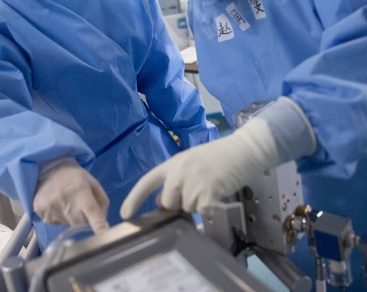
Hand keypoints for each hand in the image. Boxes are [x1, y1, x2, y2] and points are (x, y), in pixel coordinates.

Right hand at [33, 159, 108, 232]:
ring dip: (70, 218)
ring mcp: (50, 205)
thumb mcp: (93, 184)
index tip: (103, 233)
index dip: (98, 224)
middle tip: (80, 206)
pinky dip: (58, 218)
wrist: (49, 168)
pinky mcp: (39, 211)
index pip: (91, 210)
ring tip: (66, 203)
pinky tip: (57, 205)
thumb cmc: (75, 178)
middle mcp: (64, 198)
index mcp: (81, 189)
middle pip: (80, 223)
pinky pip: (55, 223)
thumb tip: (102, 224)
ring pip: (67, 225)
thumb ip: (102, 204)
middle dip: (83, 219)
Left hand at [120, 97, 315, 218]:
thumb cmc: (216, 158)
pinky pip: (202, 212)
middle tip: (195, 192)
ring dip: (197, 205)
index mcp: (172, 163)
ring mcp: (193, 181)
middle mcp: (179, 171)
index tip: (124, 214)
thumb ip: (174, 180)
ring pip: (186, 209)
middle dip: (178, 205)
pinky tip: (217, 195)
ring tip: (209, 189)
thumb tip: (164, 203)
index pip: (147, 181)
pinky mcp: (209, 191)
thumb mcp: (189, 163)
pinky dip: (210, 209)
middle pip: (167, 203)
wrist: (241, 151)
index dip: (135, 198)